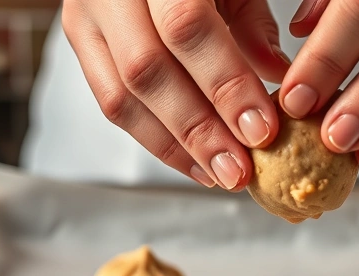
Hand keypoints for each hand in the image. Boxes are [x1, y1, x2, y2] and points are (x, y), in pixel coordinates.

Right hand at [62, 0, 290, 189]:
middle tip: (239, 170)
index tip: (262, 129)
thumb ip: (252, 24)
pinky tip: (194, 163)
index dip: (224, 83)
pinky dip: (156, 140)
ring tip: (220, 176)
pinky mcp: (80, 39)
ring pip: (121, 96)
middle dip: (199, 129)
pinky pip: (111, 103)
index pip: (186, 27)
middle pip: (147, 70)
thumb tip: (279, 81)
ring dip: (175, 147)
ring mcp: (87, 14)